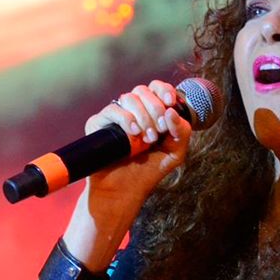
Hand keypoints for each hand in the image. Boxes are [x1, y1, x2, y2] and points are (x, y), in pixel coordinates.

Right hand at [84, 80, 192, 202]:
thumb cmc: (148, 172)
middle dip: (155, 109)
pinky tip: (134, 134)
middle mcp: (132, 111)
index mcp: (150, 112)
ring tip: (147, 139)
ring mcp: (115, 116)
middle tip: (158, 134)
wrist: (123, 192)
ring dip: (143, 117)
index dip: (164, 90)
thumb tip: (171, 110)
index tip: (170, 103)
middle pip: (144, 91)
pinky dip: (126, 119)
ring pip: (129, 98)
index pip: (156, 88)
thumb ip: (182, 132)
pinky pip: (113, 110)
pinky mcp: (98, 124)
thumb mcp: (175, 153)